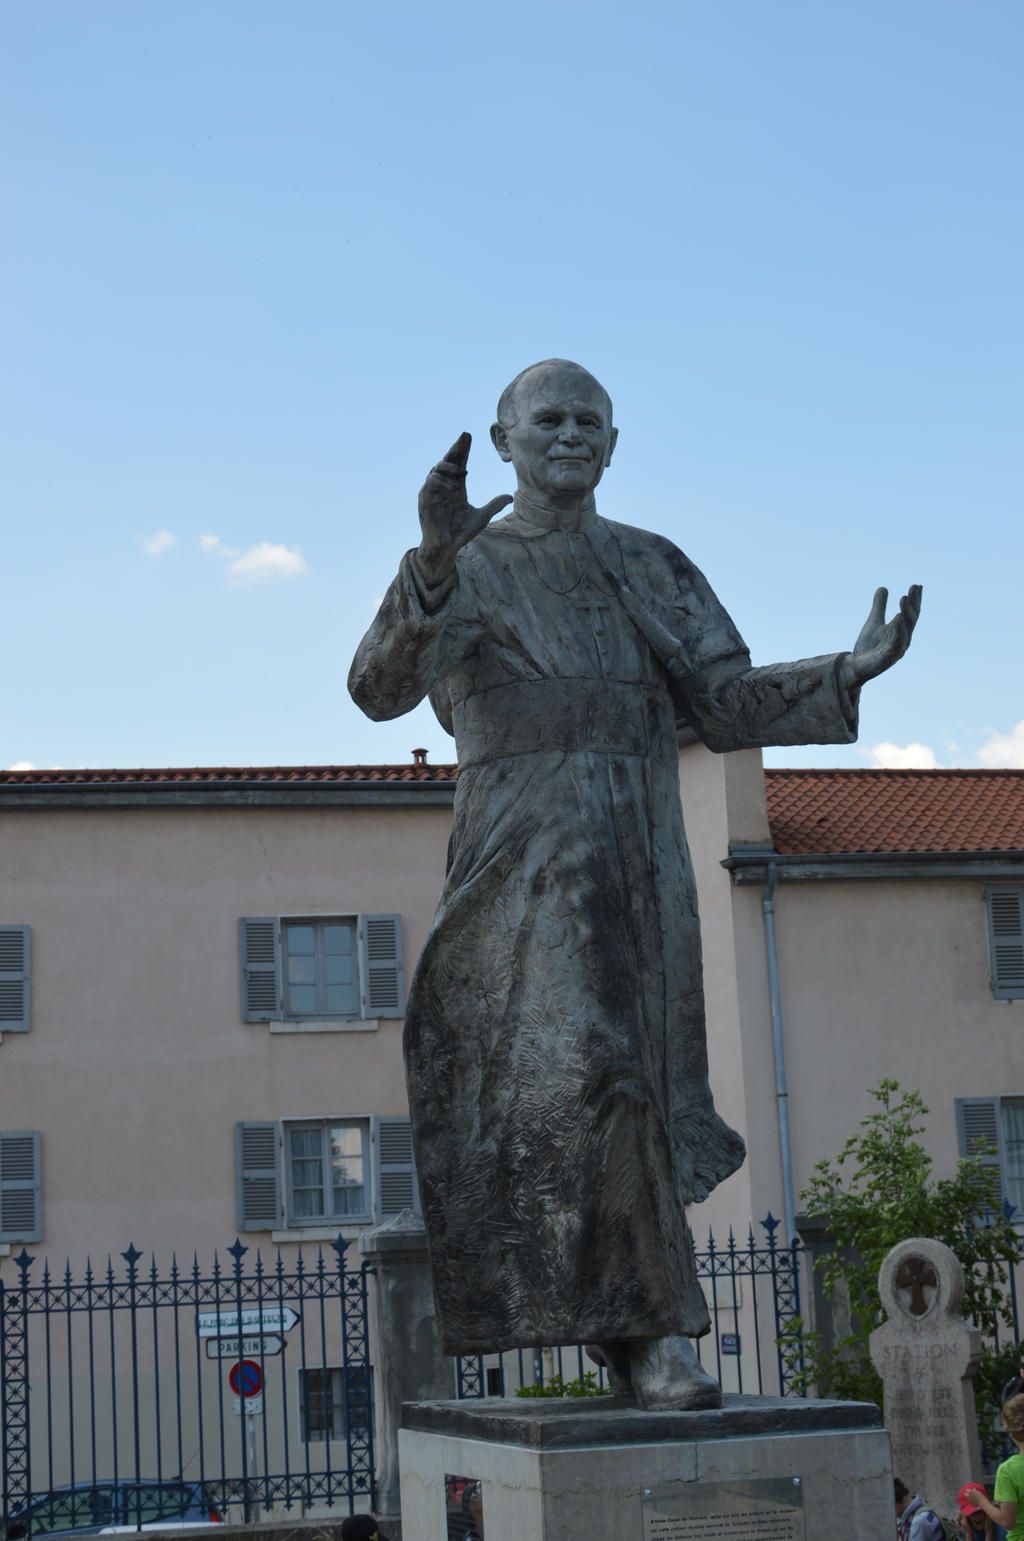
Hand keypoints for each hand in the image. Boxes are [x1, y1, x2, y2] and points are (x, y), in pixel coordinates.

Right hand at [416, 432, 511, 585]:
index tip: (469, 436)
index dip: (463, 450)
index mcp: (456, 487)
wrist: (446, 548)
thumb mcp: (482, 518)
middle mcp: (444, 486)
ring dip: (450, 466)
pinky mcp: (425, 499)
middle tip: (465, 436)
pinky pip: (431, 482)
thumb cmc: (460, 534)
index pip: (460, 463)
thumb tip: (510, 497)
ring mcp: (433, 492)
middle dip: (456, 448)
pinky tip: (455, 485)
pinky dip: (442, 481)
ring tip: (464, 472)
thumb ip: (494, 506)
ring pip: (437, 468)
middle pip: (448, 461)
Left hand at [842, 584, 921, 688]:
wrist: (856, 666)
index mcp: (902, 631)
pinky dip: (898, 631)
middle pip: (911, 619)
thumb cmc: (868, 646)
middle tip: (913, 587)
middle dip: (912, 603)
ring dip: (905, 613)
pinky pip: (895, 643)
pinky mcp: (888, 657)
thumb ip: (879, 606)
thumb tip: (883, 587)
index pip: (911, 613)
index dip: (914, 600)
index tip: (917, 585)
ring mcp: (897, 649)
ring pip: (905, 629)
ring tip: (903, 598)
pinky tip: (898, 619)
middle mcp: (903, 639)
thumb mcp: (874, 621)